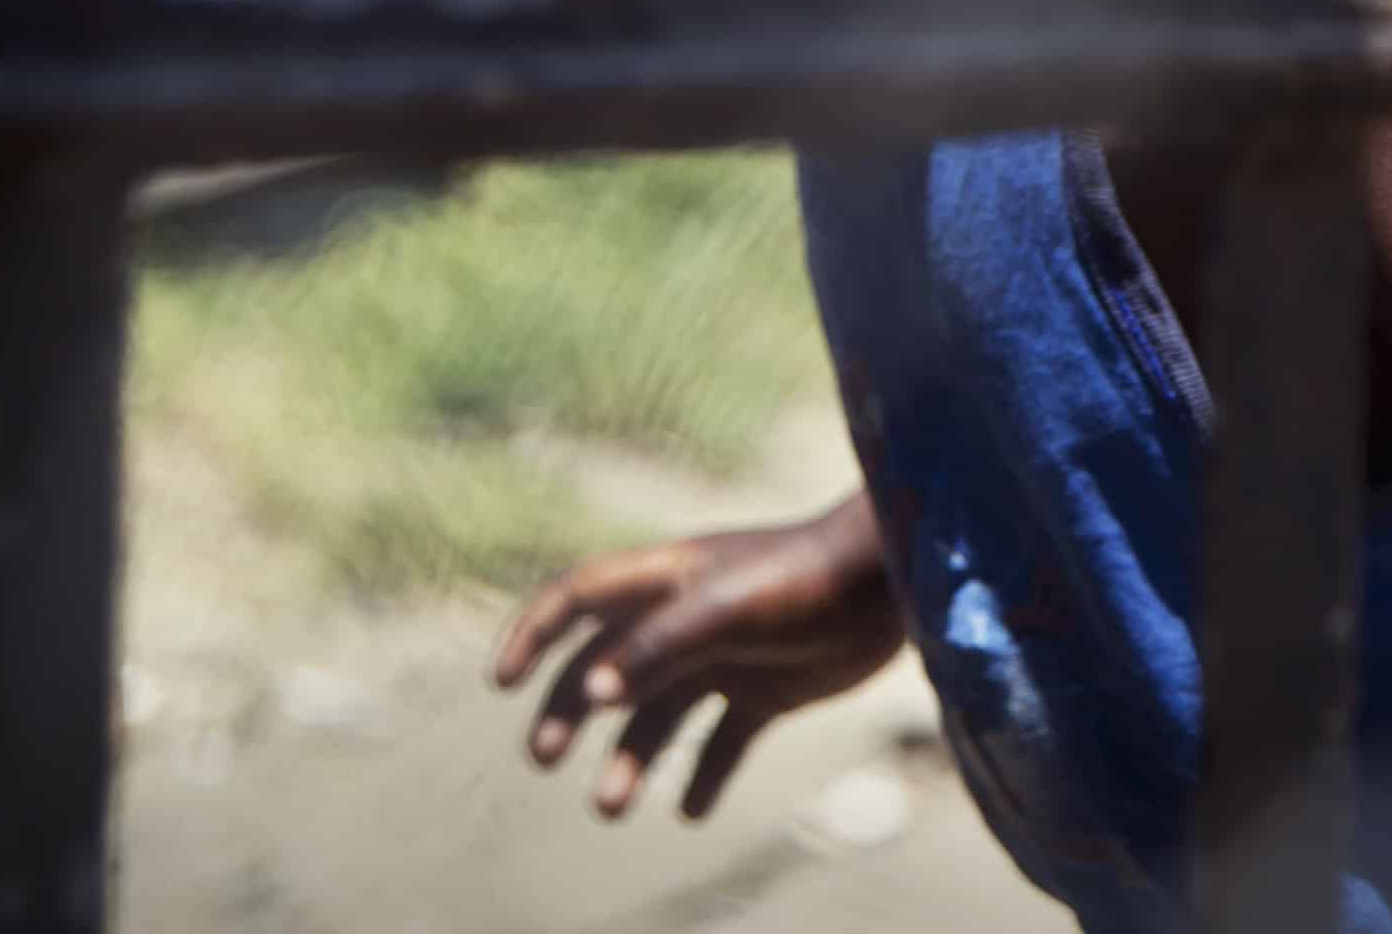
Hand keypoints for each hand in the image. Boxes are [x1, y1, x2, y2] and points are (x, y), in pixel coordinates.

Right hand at [493, 491, 904, 819]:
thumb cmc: (806, 578)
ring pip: (659, 713)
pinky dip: (701, 775)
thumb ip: (662, 645)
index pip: (579, 597)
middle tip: (546, 759)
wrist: (891, 583)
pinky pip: (720, 740)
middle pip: (607, 665)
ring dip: (629, 757)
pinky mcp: (767, 691)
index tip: (500, 682)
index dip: (534, 633)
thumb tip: (593, 691)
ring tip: (611, 807)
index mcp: (668, 580)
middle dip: (570, 708)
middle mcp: (686, 618)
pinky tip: (688, 811)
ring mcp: (726, 655)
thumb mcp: (728, 607)